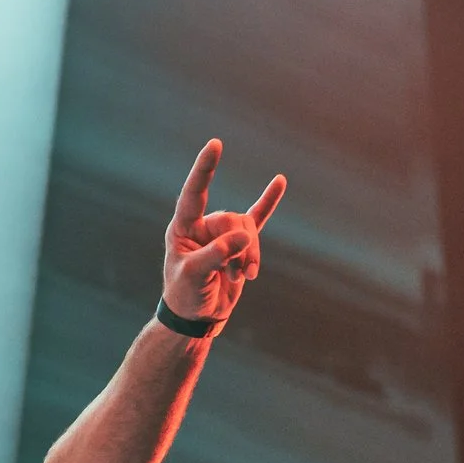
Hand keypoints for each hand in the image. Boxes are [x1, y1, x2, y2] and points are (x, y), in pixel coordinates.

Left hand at [162, 138, 285, 334]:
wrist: (197, 318)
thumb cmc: (186, 296)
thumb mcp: (195, 276)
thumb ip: (217, 254)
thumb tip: (243, 236)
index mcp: (183, 227)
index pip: (194, 193)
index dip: (204, 169)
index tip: (215, 145)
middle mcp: (202, 225)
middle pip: (233, 220)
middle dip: (241, 247)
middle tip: (239, 273)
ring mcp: (222, 233)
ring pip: (248, 230)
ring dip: (251, 255)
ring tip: (245, 276)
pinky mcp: (238, 244)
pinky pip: (256, 219)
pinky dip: (268, 203)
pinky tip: (280, 182)